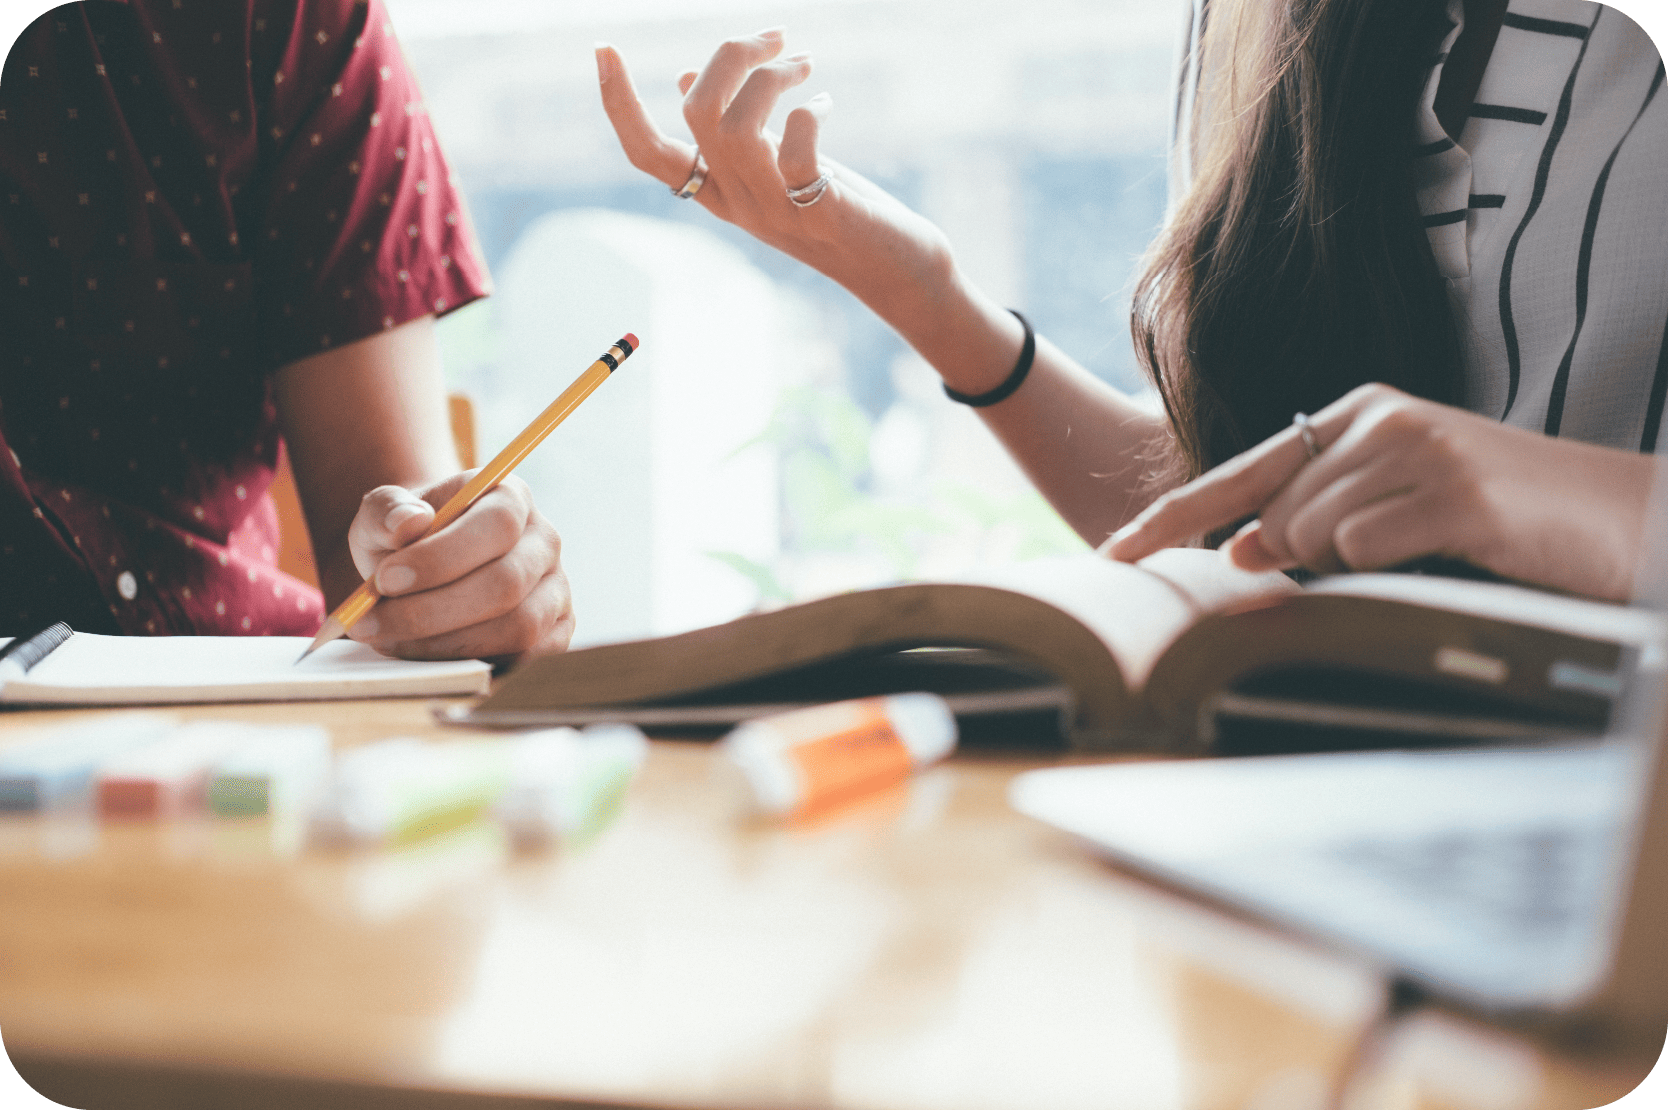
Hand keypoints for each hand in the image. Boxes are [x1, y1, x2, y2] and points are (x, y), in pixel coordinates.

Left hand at [345, 473, 573, 662]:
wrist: (423, 569)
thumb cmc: (406, 538)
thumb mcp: (383, 513)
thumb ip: (387, 510)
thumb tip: (408, 522)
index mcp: (511, 497)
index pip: (497, 523)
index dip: (442, 556)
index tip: (385, 579)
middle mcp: (544, 543)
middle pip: (507, 583)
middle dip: (431, 611)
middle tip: (371, 622)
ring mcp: (556, 591)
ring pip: (517, 628)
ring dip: (444, 644)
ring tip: (388, 641)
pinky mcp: (553, 635)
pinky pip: (521, 660)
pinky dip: (467, 664)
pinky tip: (420, 655)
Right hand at [595, 31, 952, 310]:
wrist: (898, 273)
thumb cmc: (838, 212)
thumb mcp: (773, 168)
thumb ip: (729, 132)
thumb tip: (681, 80)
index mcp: (718, 191)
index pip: (646, 154)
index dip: (617, 105)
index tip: (604, 50)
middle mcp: (737, 204)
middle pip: (696, 114)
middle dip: (730, 55)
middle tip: (776, 37)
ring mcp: (776, 211)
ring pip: (736, 127)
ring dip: (772, 77)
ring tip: (805, 64)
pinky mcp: (820, 211)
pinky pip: (795, 151)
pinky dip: (807, 112)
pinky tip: (824, 102)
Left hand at [1102, 384, 1655, 600]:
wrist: (1616, 518)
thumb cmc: (1499, 522)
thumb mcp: (1396, 513)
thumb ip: (1315, 524)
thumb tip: (1238, 551)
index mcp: (1357, 416)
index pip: (1239, 471)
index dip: (1172, 517)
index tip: (1112, 556)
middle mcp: (1379, 419)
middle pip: (1273, 515)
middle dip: (1297, 557)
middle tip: (1384, 552)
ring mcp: (1418, 448)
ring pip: (1313, 534)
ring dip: (1352, 564)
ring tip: (1427, 546)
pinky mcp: (1455, 490)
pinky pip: (1368, 548)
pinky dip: (1389, 567)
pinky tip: (1444, 548)